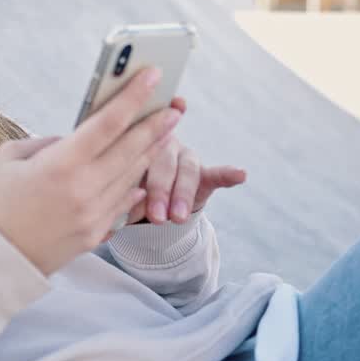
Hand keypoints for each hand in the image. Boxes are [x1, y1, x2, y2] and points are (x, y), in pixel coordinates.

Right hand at [0, 68, 181, 274]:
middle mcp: (83, 190)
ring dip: (150, 152)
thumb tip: (74, 141)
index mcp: (60, 165)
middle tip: (174, 107)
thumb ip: (47, 144)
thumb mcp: (9, 159)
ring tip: (163, 133)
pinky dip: (135, 183)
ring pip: (132, 176)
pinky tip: (143, 170)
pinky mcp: (94, 235)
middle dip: (155, 125)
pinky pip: (123, 203)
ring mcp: (93, 216)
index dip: (134, 97)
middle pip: (131, 149)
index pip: (108, 123)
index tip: (153, 76)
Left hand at [127, 96, 247, 225]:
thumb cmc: (126, 190)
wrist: (148, 202)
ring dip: (183, 195)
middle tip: (156, 216)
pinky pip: (217, 173)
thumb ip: (121, 196)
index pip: (137, 144)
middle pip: (163, 164)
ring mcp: (185, 157)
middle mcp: (163, 144)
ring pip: (186, 172)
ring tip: (178, 218)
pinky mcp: (205, 174)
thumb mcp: (119, 192)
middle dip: (160, 191)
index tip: (141, 142)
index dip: (139, 143)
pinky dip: (228, 174)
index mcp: (136, 144)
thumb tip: (120, 213)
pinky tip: (241, 174)